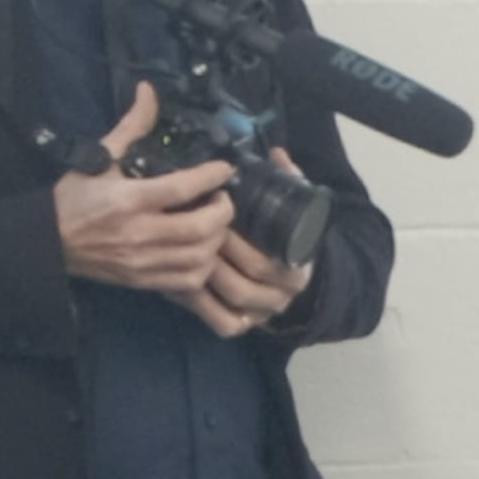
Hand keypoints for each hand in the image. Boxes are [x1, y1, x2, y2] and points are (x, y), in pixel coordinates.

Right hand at [53, 85, 233, 294]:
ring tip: (214, 224)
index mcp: (129, 199)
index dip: (212, 176)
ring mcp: (144, 262)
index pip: (182, 188)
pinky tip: (201, 251)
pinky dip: (203, 267)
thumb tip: (148, 91)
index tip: (225, 169)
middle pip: (200, 228)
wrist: (48, 242)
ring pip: (199, 258)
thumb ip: (132, 126)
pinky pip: (187, 282)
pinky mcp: (144, 282)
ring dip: (216, 241)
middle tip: (222, 198)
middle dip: (222, 212)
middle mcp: (140, 233)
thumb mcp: (100, 156)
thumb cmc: (74, 198)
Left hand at [181, 153, 315, 339]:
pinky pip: (222, 323)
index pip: (264, 261)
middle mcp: (282, 296)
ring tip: (181, 254)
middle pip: (242, 285)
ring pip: (231, 303)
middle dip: (214, 260)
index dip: (237, 243)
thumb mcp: (288, 207)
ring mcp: (262, 314)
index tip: (215, 219)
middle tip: (188, 236)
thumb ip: (287, 181)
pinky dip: (201, 307)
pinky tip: (181, 283)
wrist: (288, 270)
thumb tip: (276, 154)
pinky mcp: (242, 325)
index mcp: (297, 266)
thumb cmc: (280, 232)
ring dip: (204, 280)